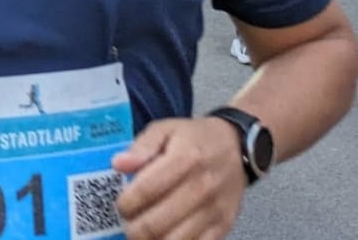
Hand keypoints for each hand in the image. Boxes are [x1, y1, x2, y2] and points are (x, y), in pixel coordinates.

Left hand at [111, 117, 246, 239]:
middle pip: (155, 224)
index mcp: (186, 158)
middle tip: (130, 221)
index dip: (125, 203)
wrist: (238, 146)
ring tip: (146, 230)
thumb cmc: (196, 139)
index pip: (146, 190)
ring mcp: (214, 210)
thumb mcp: (167, 129)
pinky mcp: (223, 226)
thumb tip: (119, 163)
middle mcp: (202, 186)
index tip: (122, 204)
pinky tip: (165, 234)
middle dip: (133, 228)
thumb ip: (142, 146)